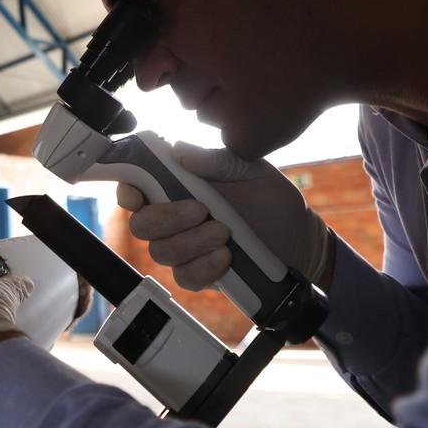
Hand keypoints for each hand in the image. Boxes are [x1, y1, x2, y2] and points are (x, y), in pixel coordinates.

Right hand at [118, 141, 330, 290]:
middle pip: (141, 225)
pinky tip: (226, 257)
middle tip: (201, 210)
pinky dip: (204, 267)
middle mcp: (175, 218)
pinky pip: (185, 277)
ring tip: (224, 232)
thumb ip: (215, 160)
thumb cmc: (271, 200)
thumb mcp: (249, 170)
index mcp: (180, 185)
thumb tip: (179, 150)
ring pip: (161, 252)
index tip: (138, 194)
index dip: (128, 191)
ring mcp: (185, 248)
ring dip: (192, 242)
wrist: (299, 240)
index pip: (136, 187)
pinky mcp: (199, 273)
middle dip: (167, 218)